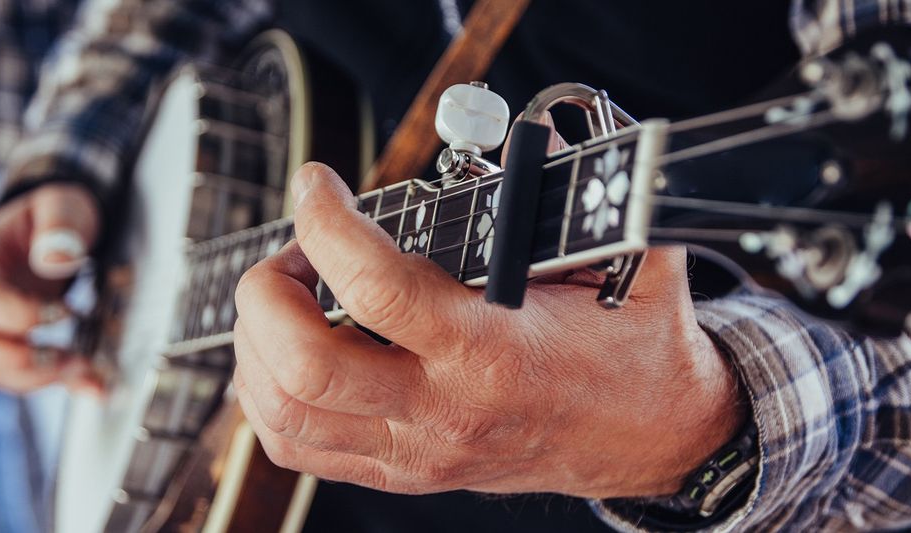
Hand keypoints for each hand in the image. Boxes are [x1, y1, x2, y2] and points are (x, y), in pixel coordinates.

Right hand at [0, 184, 102, 393]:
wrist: (52, 235)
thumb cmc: (54, 219)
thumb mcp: (64, 207)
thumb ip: (61, 226)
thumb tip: (55, 260)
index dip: (19, 315)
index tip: (66, 313)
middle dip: (25, 359)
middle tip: (76, 358)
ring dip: (37, 378)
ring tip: (84, 370)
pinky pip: (9, 376)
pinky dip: (47, 382)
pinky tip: (86, 381)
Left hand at [232, 162, 746, 497]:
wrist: (651, 440)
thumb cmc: (635, 350)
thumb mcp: (630, 261)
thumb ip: (590, 193)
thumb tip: (542, 132)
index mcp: (495, 351)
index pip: (378, 290)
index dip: (327, 224)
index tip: (318, 186)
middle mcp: (444, 409)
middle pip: (305, 367)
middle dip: (268, 293)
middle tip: (294, 252)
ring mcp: (417, 451)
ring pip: (286, 414)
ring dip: (259, 341)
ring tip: (288, 297)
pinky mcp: (403, 472)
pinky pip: (299, 448)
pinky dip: (267, 394)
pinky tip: (288, 351)